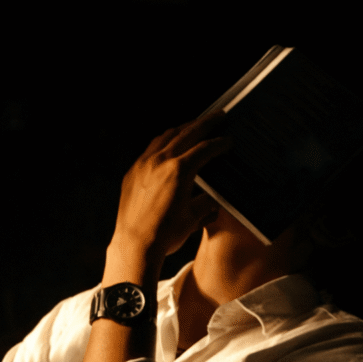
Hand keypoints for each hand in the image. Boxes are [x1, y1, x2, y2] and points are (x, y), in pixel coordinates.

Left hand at [110, 113, 232, 261]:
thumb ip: (206, 203)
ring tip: (195, 125)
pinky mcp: (133, 172)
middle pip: (187, 133)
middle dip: (205, 123)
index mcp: (180, 170)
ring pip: (166, 136)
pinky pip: (151, 148)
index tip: (229, 140)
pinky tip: (170, 144)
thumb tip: (214, 198)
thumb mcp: (193, 218)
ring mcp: (144, 164)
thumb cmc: (166, 235)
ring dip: (183, 129)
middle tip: (219, 115)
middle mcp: (160, 161)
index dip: (220, 143)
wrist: (135, 245)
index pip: (205, 149)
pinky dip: (164, 141)